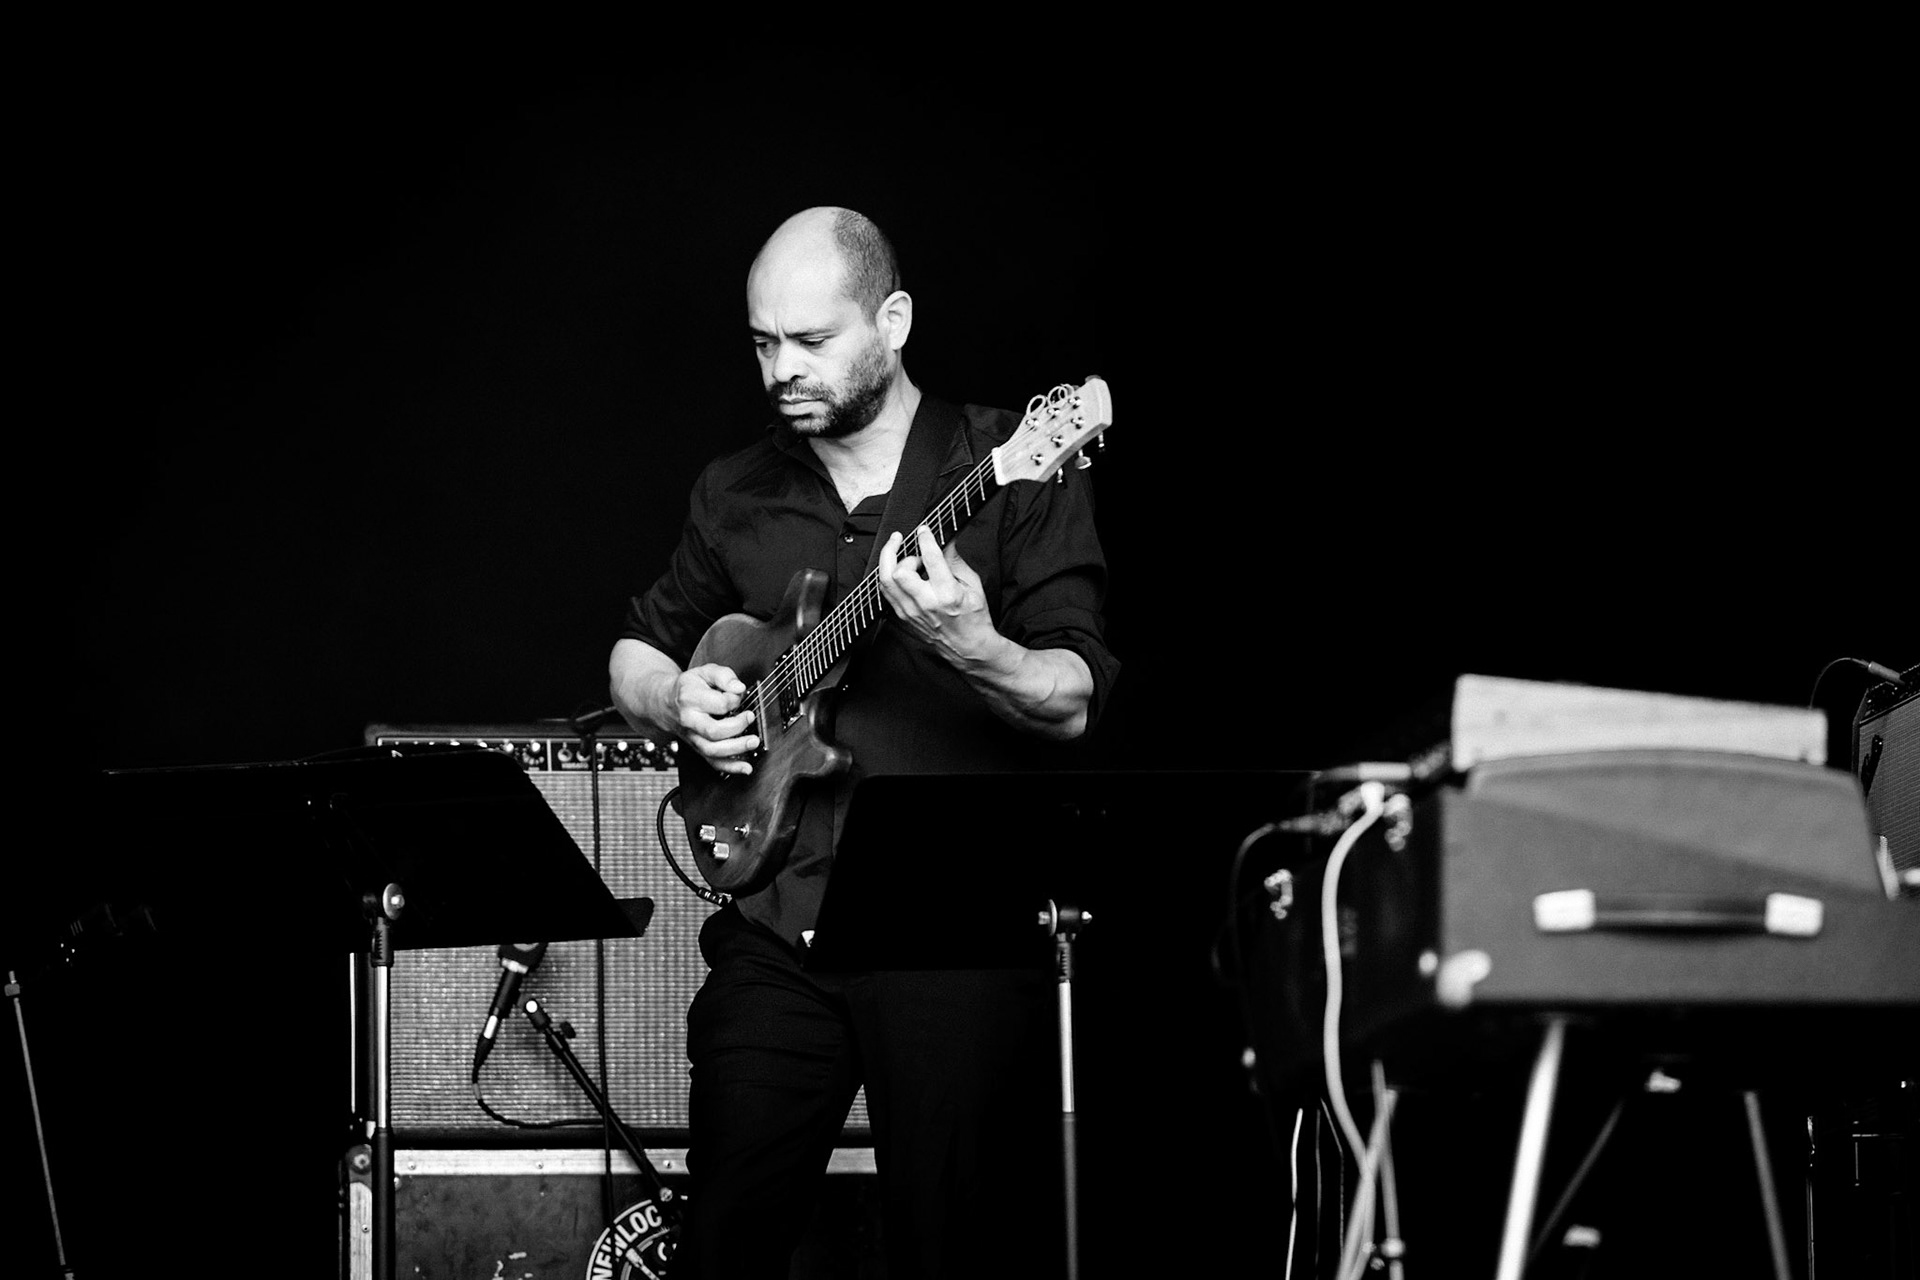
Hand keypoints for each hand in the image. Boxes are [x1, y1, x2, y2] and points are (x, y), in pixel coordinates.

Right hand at [671, 662, 758, 774]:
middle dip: (737, 727)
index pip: (718, 704)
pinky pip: (712, 763)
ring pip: (713, 750)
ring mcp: (693, 737)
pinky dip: (731, 767)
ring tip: (753, 742)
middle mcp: (690, 721)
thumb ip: (724, 675)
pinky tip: (746, 767)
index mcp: (691, 698)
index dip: (735, 699)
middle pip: (714, 732)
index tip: (740, 695)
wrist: (665, 702)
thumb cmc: (688, 687)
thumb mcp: (704, 672)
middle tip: (750, 717)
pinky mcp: (697, 748)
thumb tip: (739, 688)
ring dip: (737, 749)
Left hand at [876, 524, 992, 658]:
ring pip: (886, 582)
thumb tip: (946, 539)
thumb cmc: (974, 617)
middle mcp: (926, 604)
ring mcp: (911, 612)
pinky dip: (889, 577)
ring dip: (889, 562)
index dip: (925, 539)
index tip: (924, 530)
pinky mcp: (903, 617)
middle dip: (899, 551)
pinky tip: (898, 570)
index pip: (930, 559)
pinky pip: (886, 592)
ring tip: (900, 554)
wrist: (968, 648)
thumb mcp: (973, 585)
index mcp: (948, 594)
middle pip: (899, 572)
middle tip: (906, 543)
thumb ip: (956, 560)